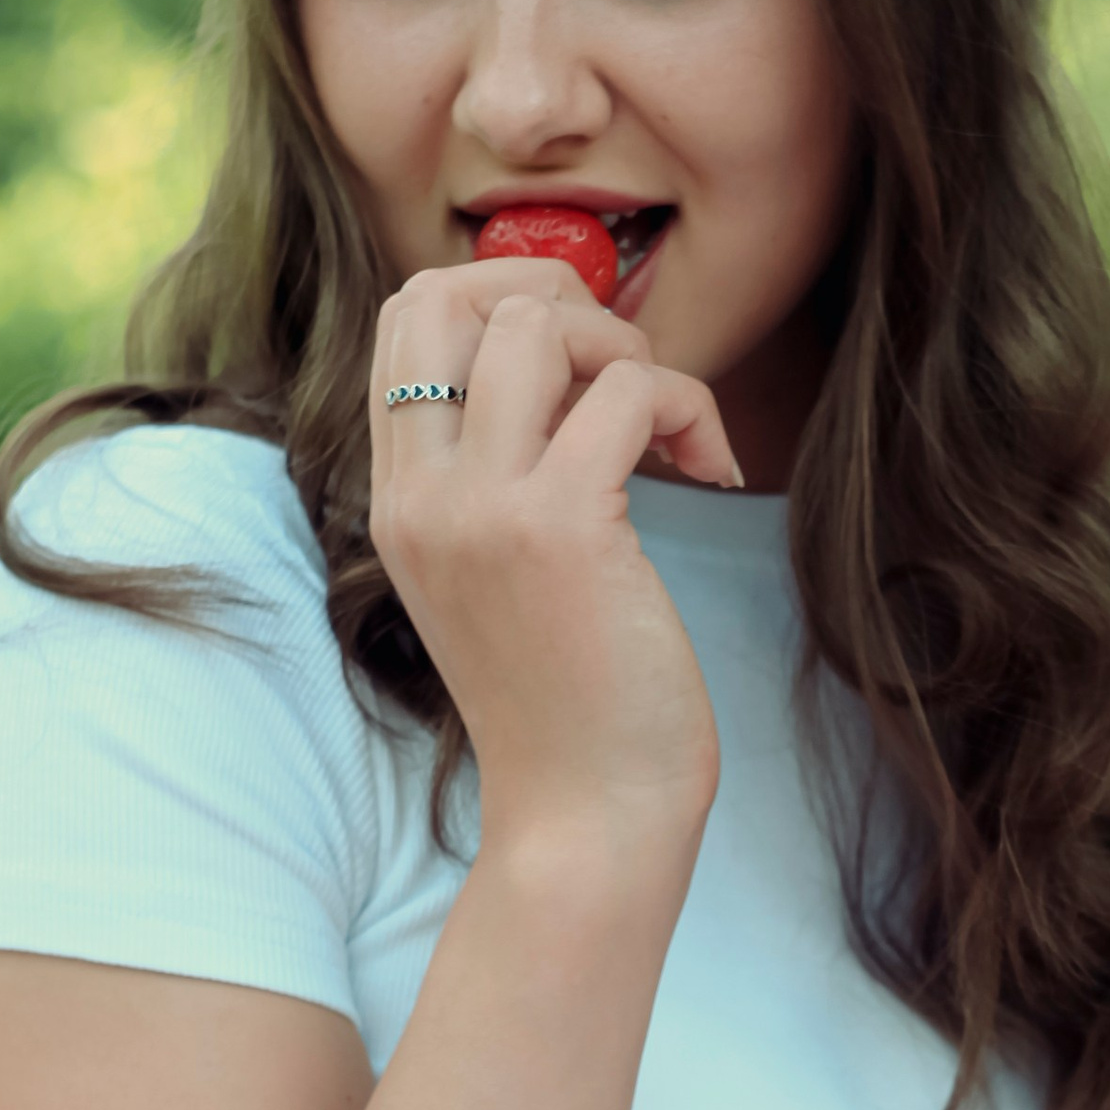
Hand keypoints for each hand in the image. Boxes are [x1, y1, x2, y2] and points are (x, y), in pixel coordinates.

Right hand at [368, 259, 740, 853]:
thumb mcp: (495, 579)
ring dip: (627, 348)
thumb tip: (569, 371)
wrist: (585, 817)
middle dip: (553, 295)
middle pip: (445, 292)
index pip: (404, 321)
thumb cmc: (567, 705)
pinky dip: (687, 407)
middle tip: (622, 367)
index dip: (500, 297)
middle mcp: (422, 494)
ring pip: (537, 323)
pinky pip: (629, 391)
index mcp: (398, 501)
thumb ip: (497, 481)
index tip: (578, 359)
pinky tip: (711, 470)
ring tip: (669, 426)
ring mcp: (483, 508)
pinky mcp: (562, 527)